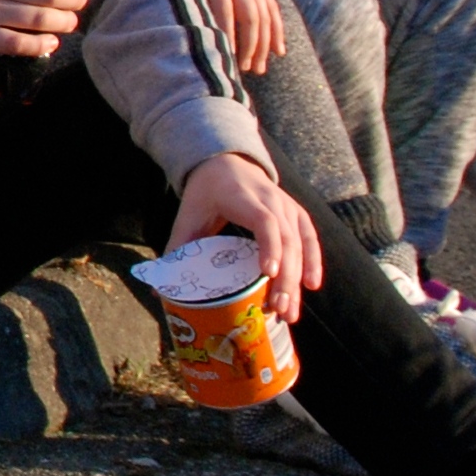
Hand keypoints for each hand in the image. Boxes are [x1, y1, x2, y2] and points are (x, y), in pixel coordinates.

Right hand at [160, 0, 282, 76]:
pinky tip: (228, 49)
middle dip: (263, 46)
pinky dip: (229, 32)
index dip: (277, 32)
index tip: (278, 53)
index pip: (271, 8)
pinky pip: (226, 11)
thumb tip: (230, 15)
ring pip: (251, 17)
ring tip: (244, 65)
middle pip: (263, 17)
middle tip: (258, 69)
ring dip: (250, 45)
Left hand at [170, 153, 322, 322]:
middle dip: (286, 277)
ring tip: (291, 312)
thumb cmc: (205, 194)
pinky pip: (309, 237)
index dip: (269, 246)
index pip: (263, 221)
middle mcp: (270, 199)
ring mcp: (286, 205)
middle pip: (286, 238)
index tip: (269, 273)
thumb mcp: (188, 215)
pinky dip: (313, 260)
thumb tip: (161, 292)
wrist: (225, 163)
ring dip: (299, 277)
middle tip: (280, 309)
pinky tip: (312, 285)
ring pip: (300, 242)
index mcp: (241, 197)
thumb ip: (178, 249)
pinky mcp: (296, 213)